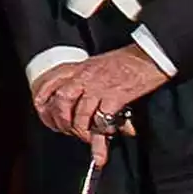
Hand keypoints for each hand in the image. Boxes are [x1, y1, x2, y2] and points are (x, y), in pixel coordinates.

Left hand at [32, 46, 169, 167]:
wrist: (149, 56)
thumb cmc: (126, 62)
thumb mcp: (99, 66)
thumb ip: (86, 84)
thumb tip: (82, 108)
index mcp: (80, 67)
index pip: (51, 80)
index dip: (43, 98)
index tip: (44, 112)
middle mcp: (86, 76)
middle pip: (61, 100)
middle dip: (61, 120)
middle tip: (68, 130)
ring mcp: (99, 86)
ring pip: (78, 113)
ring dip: (81, 130)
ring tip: (87, 137)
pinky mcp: (115, 96)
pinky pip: (101, 119)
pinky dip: (101, 132)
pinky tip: (105, 135)